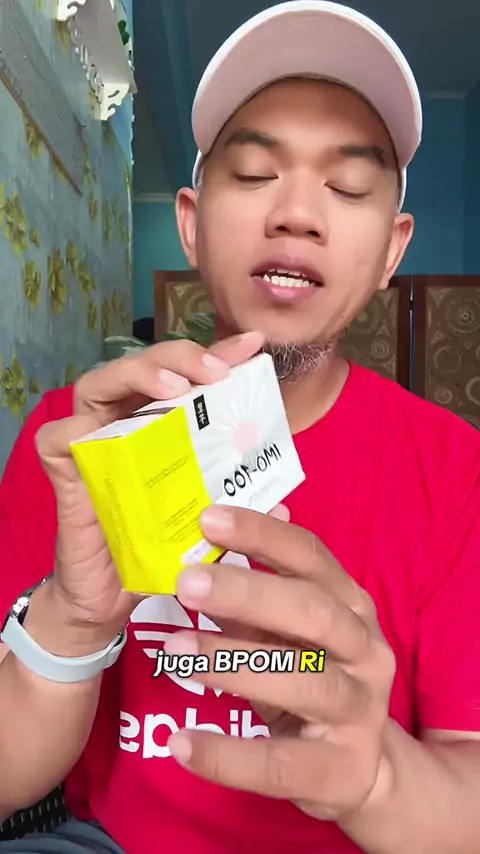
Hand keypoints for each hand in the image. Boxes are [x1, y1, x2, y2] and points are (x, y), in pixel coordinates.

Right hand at [34, 332, 264, 636]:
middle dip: (180, 357)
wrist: (113, 600)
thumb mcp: (210, 526)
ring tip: (175, 390)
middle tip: (215, 372)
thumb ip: (240, 508)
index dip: (219, 354)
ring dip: (137, 376)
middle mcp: (126, 425)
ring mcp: (93, 445)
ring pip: (98, 385)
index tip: (253, 346)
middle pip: (143, 367)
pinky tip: (101, 431)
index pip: (189, 378)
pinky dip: (74, 429)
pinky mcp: (65, 473)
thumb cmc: (161, 550)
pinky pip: (56, 439)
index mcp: (163, 426)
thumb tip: (282, 505)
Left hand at [167, 505, 395, 822]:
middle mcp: (366, 650)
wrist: (361, 769)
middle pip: (312, 612)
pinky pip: (281, 763)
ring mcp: (359, 710)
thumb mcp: (291, 633)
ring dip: (234, 663)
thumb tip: (221, 529)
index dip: (262, 536)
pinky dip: (229, 755)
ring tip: (174, 650)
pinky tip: (181, 742)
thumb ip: (259, 590)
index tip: (208, 519)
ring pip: (302, 680)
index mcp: (352, 606)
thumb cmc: (315, 681)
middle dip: (248, 592)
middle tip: (187, 582)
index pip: (312, 558)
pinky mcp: (341, 770)